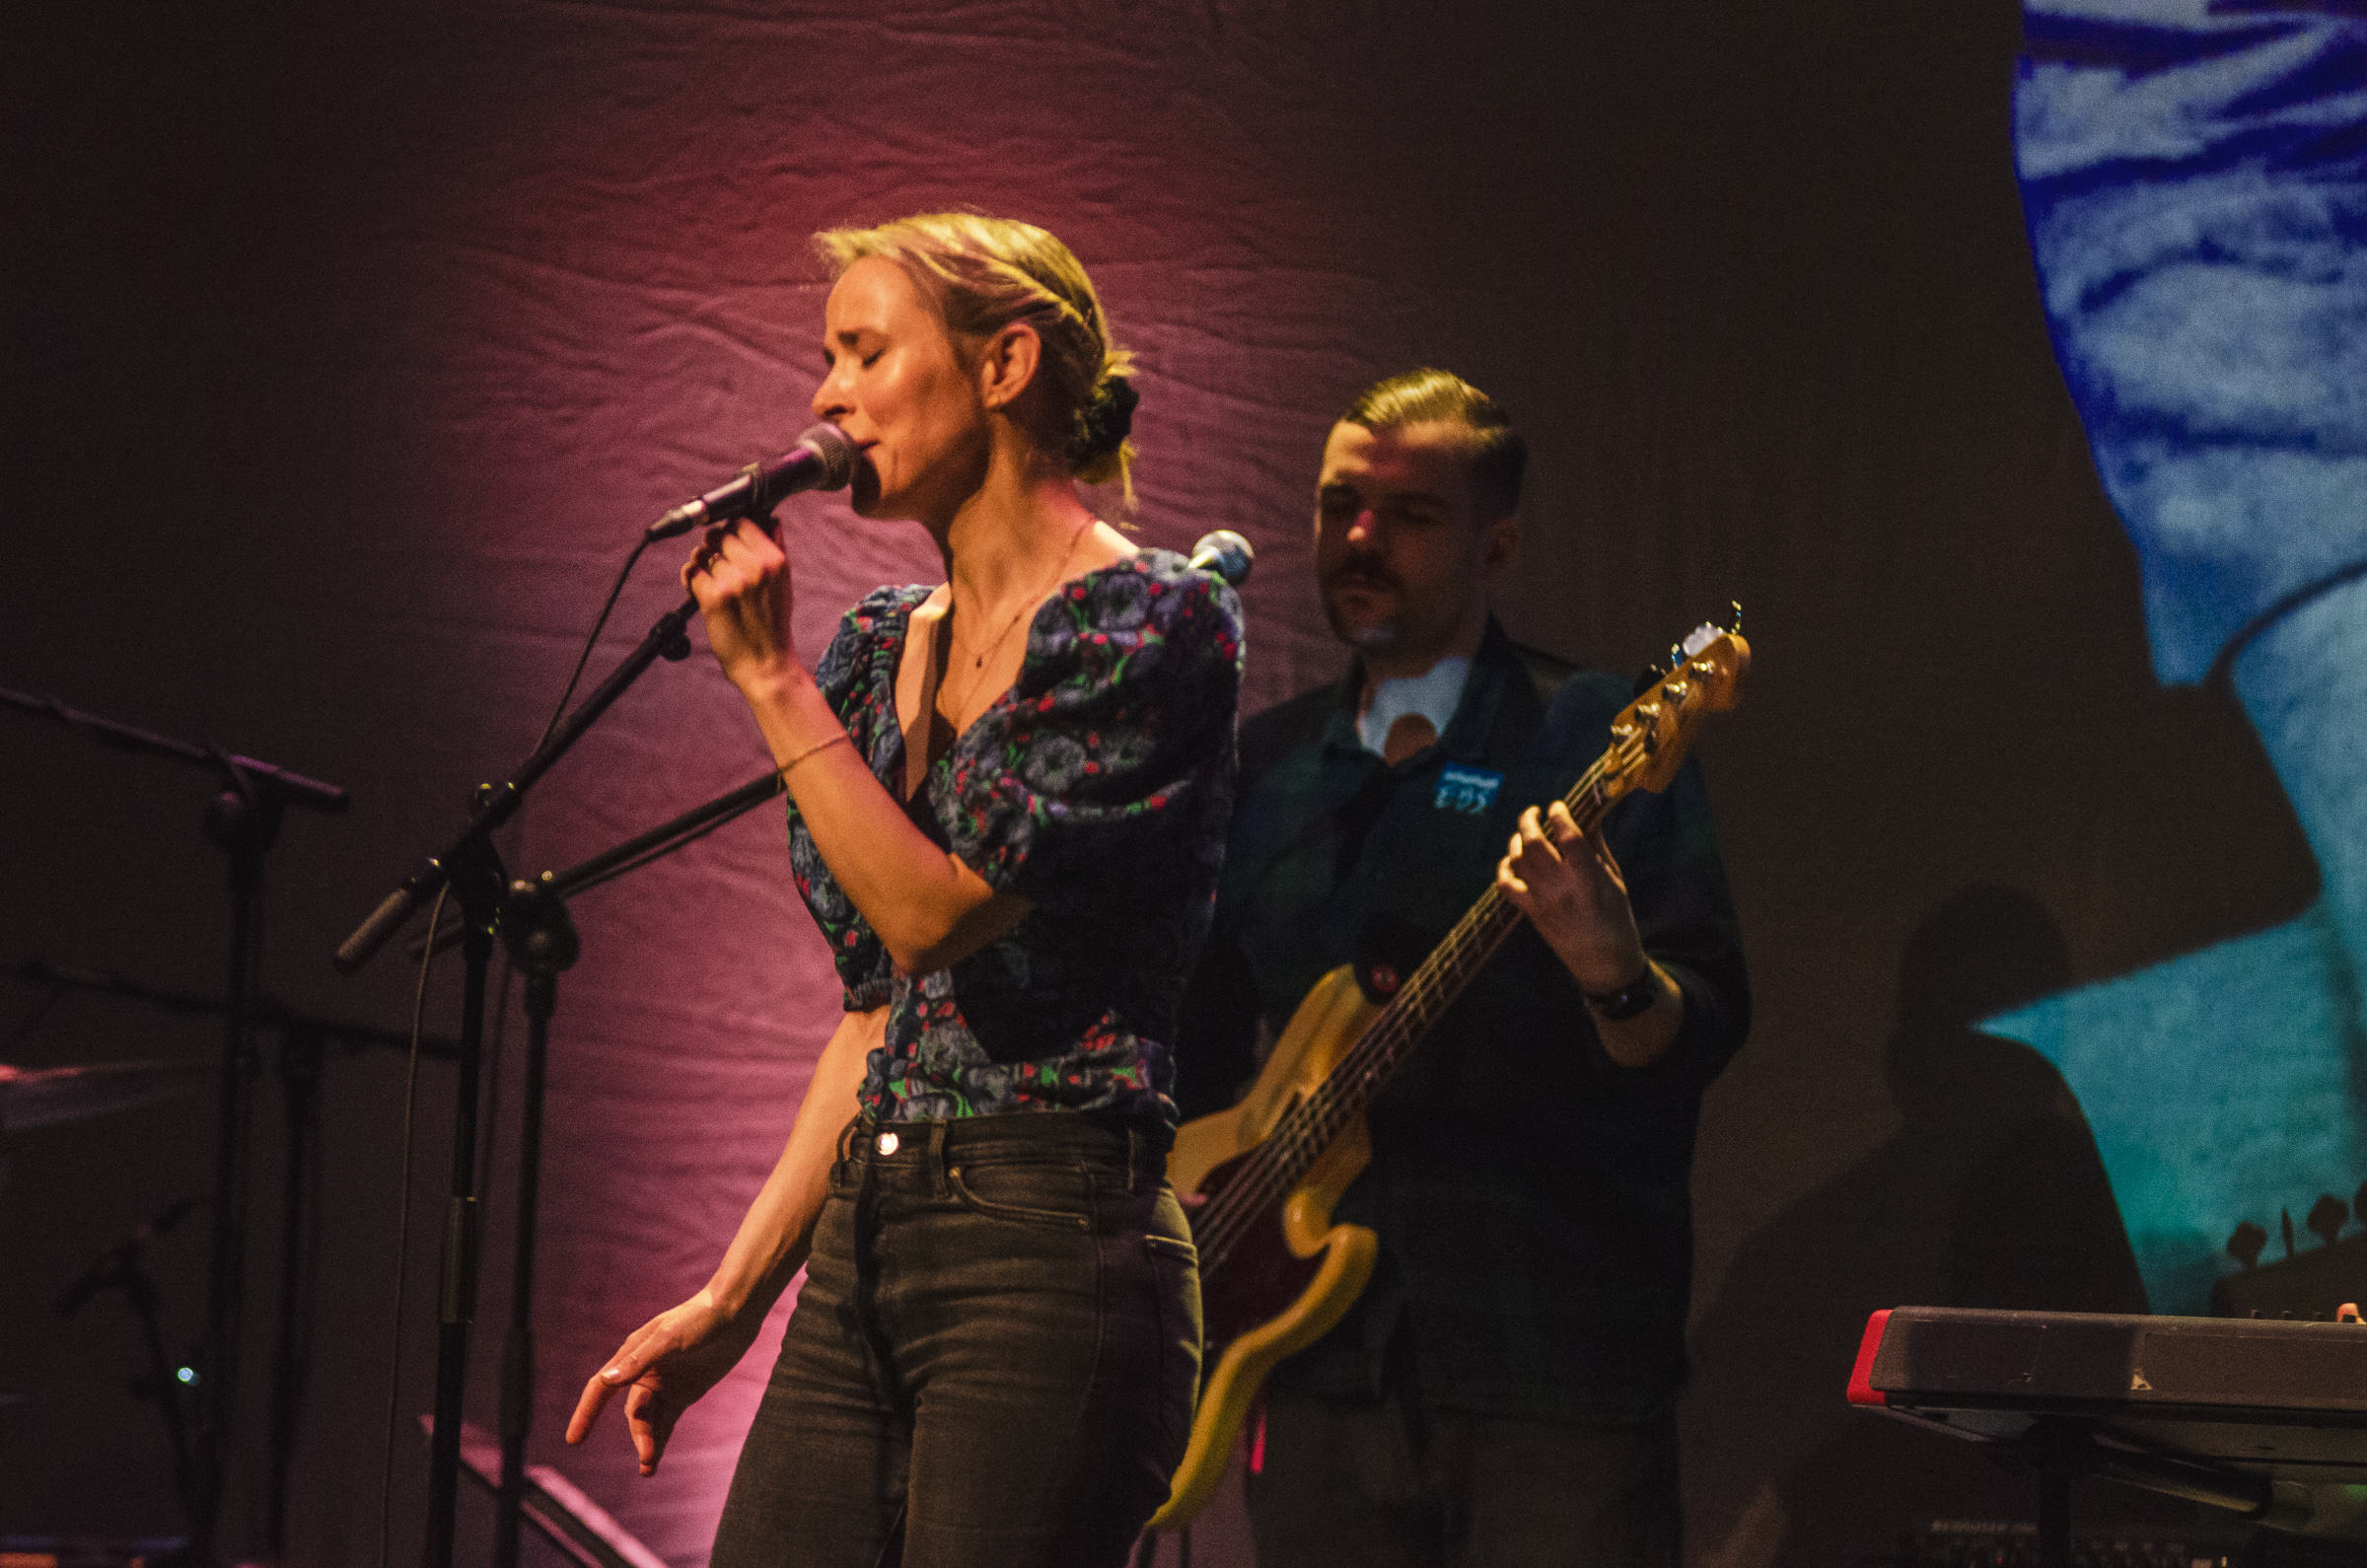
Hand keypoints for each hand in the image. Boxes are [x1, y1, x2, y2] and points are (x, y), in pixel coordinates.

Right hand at [563, 1290, 758, 1476]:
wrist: (735, 1313)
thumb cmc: (698, 1319)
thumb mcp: (668, 1338)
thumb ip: (639, 1360)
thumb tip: (607, 1380)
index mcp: (632, 1355)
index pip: (601, 1389)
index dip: (586, 1414)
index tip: (574, 1440)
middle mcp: (643, 1373)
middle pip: (634, 1412)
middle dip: (638, 1434)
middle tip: (646, 1457)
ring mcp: (664, 1385)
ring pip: (649, 1422)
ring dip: (648, 1443)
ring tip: (648, 1469)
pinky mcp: (684, 1393)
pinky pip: (667, 1422)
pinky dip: (661, 1440)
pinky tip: (654, 1460)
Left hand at [682, 518, 800, 694]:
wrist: (766, 664)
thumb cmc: (773, 624)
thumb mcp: (784, 583)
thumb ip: (777, 548)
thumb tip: (770, 519)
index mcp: (775, 560)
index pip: (742, 523)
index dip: (731, 531)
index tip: (728, 542)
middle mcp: (756, 567)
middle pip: (719, 536)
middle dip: (714, 548)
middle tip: (719, 566)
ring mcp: (733, 582)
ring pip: (703, 554)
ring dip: (702, 565)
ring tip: (712, 582)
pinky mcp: (713, 598)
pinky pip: (691, 573)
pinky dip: (691, 580)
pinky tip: (700, 591)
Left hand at [1496, 801, 1648, 991]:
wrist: (1604, 961)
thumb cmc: (1616, 917)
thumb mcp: (1614, 879)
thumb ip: (1596, 847)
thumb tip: (1587, 816)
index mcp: (1588, 878)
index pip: (1569, 836)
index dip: (1560, 815)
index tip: (1557, 805)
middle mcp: (1561, 887)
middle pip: (1535, 844)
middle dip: (1529, 821)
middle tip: (1534, 812)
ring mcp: (1542, 901)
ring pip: (1518, 861)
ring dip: (1517, 840)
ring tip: (1525, 833)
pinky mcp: (1531, 913)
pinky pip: (1507, 886)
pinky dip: (1504, 869)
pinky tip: (1511, 859)